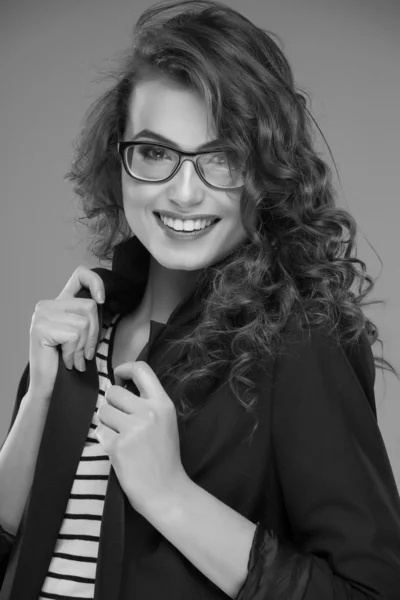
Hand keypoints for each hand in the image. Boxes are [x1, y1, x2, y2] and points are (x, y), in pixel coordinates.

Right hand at [28, 265, 104, 401]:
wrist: (49, 386)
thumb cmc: (68, 361)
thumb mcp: (83, 334)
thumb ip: (89, 316)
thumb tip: (103, 301)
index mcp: (59, 302)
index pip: (80, 274)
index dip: (96, 281)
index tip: (102, 300)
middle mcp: (47, 304)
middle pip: (90, 306)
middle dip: (93, 334)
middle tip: (84, 353)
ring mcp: (41, 315)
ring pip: (83, 323)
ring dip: (83, 347)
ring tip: (74, 359)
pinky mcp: (40, 328)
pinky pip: (73, 335)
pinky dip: (74, 352)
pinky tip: (66, 360)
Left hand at [95, 361, 187, 516]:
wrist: (166, 491)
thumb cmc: (164, 456)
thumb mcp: (165, 421)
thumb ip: (147, 402)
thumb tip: (119, 386)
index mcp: (163, 403)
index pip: (141, 369)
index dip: (124, 369)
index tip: (119, 378)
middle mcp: (149, 412)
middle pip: (113, 392)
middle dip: (111, 404)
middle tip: (120, 420)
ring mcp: (133, 429)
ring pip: (103, 411)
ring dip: (107, 423)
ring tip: (121, 436)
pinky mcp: (118, 446)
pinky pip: (100, 431)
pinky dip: (105, 440)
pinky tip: (119, 450)